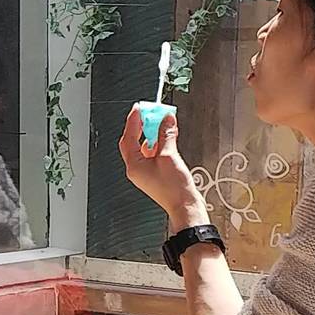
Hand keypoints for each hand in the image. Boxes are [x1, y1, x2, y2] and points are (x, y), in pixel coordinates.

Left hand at [118, 107, 206, 223]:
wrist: (185, 206)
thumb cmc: (174, 190)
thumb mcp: (169, 156)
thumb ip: (166, 135)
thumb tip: (166, 120)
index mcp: (133, 166)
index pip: (128, 138)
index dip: (133, 121)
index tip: (139, 108)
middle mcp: (137, 169)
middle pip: (134, 141)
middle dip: (143, 126)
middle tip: (150, 112)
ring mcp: (146, 172)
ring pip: (145, 147)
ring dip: (153, 134)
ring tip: (162, 122)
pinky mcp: (156, 173)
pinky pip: (153, 154)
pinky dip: (159, 143)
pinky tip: (168, 136)